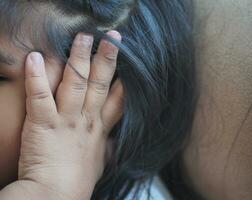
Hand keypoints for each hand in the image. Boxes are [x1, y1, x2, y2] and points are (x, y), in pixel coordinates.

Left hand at [17, 31, 122, 199]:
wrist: (57, 196)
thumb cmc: (78, 181)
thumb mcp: (100, 162)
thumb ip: (106, 145)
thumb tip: (112, 141)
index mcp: (100, 128)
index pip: (118, 98)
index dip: (125, 79)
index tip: (130, 61)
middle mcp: (86, 120)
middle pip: (100, 84)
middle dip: (108, 59)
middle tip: (113, 38)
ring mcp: (66, 120)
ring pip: (75, 83)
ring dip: (79, 59)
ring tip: (84, 37)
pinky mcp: (43, 124)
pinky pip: (40, 96)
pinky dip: (37, 76)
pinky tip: (36, 57)